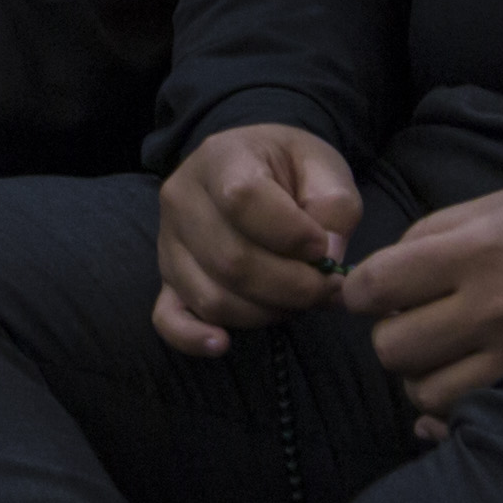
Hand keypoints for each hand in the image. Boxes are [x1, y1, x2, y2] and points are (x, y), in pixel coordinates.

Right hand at [152, 122, 362, 352]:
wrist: (250, 167)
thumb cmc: (288, 168)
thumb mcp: (322, 166)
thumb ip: (335, 206)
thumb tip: (326, 257)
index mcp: (220, 158)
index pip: (243, 200)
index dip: (290, 234)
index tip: (323, 246)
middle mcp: (182, 199)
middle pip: (232, 261)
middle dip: (292, 286)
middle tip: (326, 287)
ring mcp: (169, 243)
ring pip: (211, 297)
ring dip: (266, 312)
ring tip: (298, 300)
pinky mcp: (167, 279)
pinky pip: (167, 318)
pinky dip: (194, 338)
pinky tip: (222, 344)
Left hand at [343, 181, 502, 429]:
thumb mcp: (498, 204)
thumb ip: (432, 234)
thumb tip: (381, 275)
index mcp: (476, 250)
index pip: (378, 284)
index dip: (356, 292)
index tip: (366, 294)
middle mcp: (491, 307)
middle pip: (392, 347)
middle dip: (388, 334)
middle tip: (410, 321)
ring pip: (423, 392)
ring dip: (419, 374)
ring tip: (440, 352)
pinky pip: (468, 416)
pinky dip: (452, 406)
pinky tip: (461, 380)